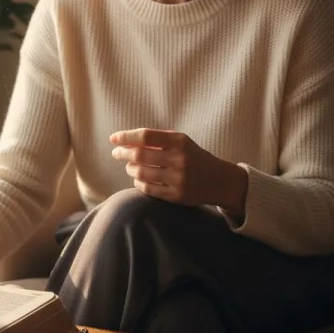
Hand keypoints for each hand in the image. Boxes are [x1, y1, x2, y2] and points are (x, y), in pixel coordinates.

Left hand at [110, 128, 245, 213]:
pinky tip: (139, 178)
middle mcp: (179, 159)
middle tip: (116, 153)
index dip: (126, 137)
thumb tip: (124, 141)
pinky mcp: (177, 196)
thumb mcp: (181, 142)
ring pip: (140, 173)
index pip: (146, 136)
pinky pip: (147, 189)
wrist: (220, 180)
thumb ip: (157, 140)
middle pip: (139, 155)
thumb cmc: (193, 157)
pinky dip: (138, 182)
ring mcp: (178, 179)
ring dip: (129, 168)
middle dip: (122, 153)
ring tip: (129, 166)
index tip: (113, 138)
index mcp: (180, 141)